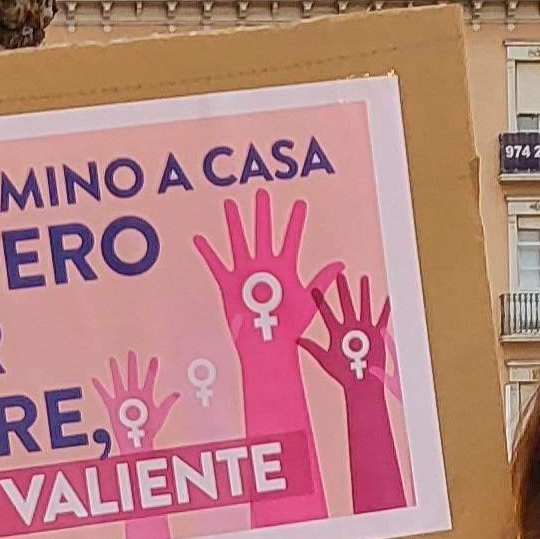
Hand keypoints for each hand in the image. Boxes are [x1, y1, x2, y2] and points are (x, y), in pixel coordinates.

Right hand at [93, 352, 177, 454]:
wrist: (137, 441)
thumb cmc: (149, 429)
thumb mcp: (161, 414)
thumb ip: (168, 402)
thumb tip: (178, 393)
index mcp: (146, 395)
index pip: (150, 378)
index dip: (152, 368)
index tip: (155, 358)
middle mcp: (134, 395)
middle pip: (132, 375)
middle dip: (132, 364)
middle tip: (131, 352)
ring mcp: (123, 400)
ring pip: (118, 381)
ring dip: (115, 371)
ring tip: (112, 360)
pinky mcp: (113, 407)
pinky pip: (105, 395)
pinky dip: (99, 388)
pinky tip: (94, 379)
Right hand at [193, 190, 323, 349]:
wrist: (268, 344)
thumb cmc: (290, 327)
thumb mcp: (309, 300)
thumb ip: (322, 280)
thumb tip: (341, 264)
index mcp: (285, 268)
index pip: (291, 238)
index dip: (296, 221)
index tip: (300, 203)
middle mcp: (265, 266)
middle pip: (263, 233)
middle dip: (263, 213)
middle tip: (262, 193)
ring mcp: (246, 274)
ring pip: (239, 242)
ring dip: (234, 223)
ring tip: (230, 204)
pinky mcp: (229, 285)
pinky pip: (216, 265)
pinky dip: (207, 252)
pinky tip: (198, 238)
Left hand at [296, 271, 397, 392]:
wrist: (360, 383)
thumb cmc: (342, 374)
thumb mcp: (324, 359)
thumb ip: (312, 347)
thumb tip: (296, 339)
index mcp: (335, 332)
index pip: (326, 312)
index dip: (320, 300)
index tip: (313, 288)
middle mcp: (349, 327)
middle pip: (345, 303)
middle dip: (342, 289)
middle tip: (340, 275)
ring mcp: (363, 329)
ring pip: (364, 305)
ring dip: (364, 292)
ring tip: (363, 278)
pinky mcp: (376, 334)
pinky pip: (382, 318)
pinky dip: (386, 308)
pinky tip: (388, 297)